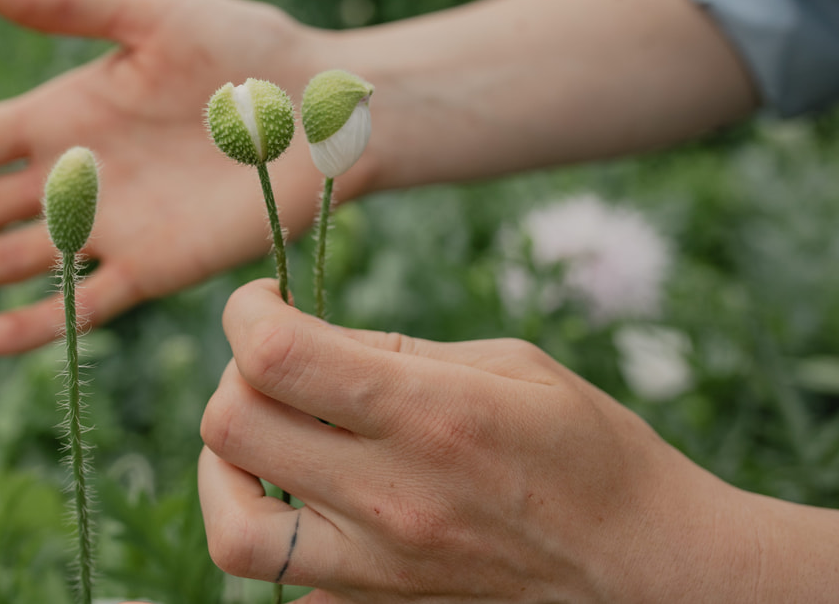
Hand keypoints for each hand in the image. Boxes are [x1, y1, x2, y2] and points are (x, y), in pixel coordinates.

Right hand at [0, 0, 335, 353]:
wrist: (323, 108)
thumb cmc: (243, 47)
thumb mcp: (151, 12)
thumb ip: (70, 4)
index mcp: (60, 114)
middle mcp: (71, 176)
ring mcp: (108, 227)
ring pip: (9, 259)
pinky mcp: (156, 267)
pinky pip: (85, 303)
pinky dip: (38, 321)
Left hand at [198, 280, 761, 602]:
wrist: (651, 571)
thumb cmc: (592, 451)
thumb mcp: (508, 364)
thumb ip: (395, 352)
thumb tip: (308, 338)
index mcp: (428, 414)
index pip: (274, 355)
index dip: (245, 311)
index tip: (265, 302)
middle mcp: (391, 498)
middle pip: (231, 428)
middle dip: (233, 376)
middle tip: (272, 365)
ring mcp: (380, 569)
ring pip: (233, 528)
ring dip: (225, 470)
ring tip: (265, 441)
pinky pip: (285, 580)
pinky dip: (277, 533)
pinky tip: (317, 501)